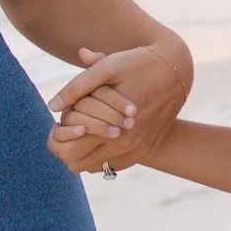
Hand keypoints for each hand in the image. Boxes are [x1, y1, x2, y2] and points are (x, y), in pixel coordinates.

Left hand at [48, 40, 191, 175]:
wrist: (178, 70)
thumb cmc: (140, 63)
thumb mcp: (108, 67)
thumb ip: (78, 86)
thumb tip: (53, 106)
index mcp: (112, 127)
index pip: (68, 149)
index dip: (56, 137)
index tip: (56, 122)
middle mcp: (124, 144)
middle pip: (76, 164)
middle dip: (65, 148)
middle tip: (66, 128)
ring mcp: (135, 150)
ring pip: (93, 167)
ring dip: (83, 152)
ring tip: (81, 131)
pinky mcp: (143, 150)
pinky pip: (112, 165)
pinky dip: (101, 154)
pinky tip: (99, 135)